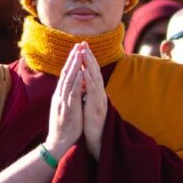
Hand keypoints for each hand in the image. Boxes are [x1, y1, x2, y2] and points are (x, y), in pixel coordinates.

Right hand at [44, 50, 84, 161]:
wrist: (57, 143)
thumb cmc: (63, 128)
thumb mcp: (65, 109)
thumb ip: (68, 98)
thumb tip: (72, 88)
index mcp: (60, 95)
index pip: (65, 75)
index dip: (71, 62)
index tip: (76, 51)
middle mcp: (60, 95)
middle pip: (65, 73)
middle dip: (72, 58)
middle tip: (78, 45)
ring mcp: (63, 101)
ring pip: (68, 79)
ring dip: (75, 65)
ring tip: (80, 53)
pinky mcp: (68, 108)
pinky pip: (73, 92)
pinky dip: (77, 81)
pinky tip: (81, 72)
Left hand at [76, 43, 106, 159]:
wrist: (96, 138)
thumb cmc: (91, 122)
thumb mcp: (88, 103)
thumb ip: (88, 91)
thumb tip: (84, 80)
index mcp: (95, 92)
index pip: (92, 72)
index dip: (88, 59)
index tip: (82, 47)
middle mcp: (99, 94)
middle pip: (95, 72)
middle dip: (89, 57)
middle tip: (84, 44)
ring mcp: (99, 100)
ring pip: (95, 79)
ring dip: (90, 65)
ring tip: (84, 53)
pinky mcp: (96, 108)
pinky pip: (93, 92)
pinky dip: (89, 81)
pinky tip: (84, 73)